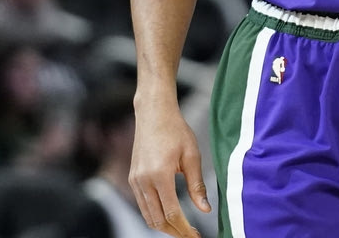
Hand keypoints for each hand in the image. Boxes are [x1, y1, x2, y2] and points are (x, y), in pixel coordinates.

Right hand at [129, 99, 210, 237]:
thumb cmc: (176, 130)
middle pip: (157, 220)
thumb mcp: (192, 156)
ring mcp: (135, 180)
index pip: (172, 213)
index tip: (196, 236)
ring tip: (182, 228)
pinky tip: (169, 215)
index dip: (185, 229)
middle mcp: (143, 180)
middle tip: (191, 235)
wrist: (153, 113)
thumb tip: (205, 210)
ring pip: (148, 216)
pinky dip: (155, 215)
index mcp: (160, 174)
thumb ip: (197, 185)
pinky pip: (143, 205)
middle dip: (175, 232)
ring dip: (164, 226)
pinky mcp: (133, 178)